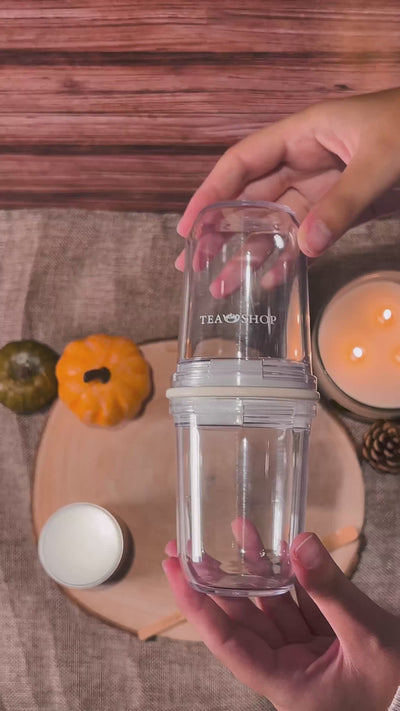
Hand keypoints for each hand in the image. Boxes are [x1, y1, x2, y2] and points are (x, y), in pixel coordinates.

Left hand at [163, 533, 399, 710]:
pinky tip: (275, 544)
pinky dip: (286, 572)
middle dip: (214, 582)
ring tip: (236, 529)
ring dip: (253, 568)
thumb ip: (331, 589)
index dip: (198, 606)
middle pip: (242, 620)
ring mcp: (305, 652)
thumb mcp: (366, 636)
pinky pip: (295, 599)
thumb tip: (299, 541)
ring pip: (268, 604)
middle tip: (186, 547)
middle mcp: (288, 669)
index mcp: (287, 685)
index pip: (229, 643)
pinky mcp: (322, 636)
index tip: (175, 572)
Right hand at [176, 88, 399, 266]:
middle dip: (220, 231)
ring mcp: (324, 189)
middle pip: (251, 198)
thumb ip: (343, 203)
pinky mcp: (342, 211)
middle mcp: (307, 162)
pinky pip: (307, 237)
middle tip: (193, 265)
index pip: (242, 163)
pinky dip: (289, 259)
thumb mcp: (381, 160)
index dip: (210, 194)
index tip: (189, 228)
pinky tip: (270, 281)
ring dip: (249, 253)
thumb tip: (305, 246)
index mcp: (304, 134)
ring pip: (275, 224)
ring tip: (222, 285)